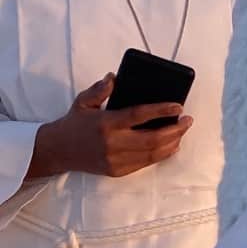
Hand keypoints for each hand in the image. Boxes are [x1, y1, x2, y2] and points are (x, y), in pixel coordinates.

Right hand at [30, 75, 192, 178]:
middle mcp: (112, 143)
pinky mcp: (118, 170)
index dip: (161, 110)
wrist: (58, 151)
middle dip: (175, 130)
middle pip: (152, 139)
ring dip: (172, 143)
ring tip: (182, 131)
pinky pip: (146, 163)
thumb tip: (115, 77)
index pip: (139, 115)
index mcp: (106, 123)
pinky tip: (171, 145)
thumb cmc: (74, 123)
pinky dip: (162, 154)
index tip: (178, 106)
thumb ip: (100, 89)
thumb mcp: (84, 101)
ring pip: (153, 154)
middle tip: (187, 120)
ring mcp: (116, 159)